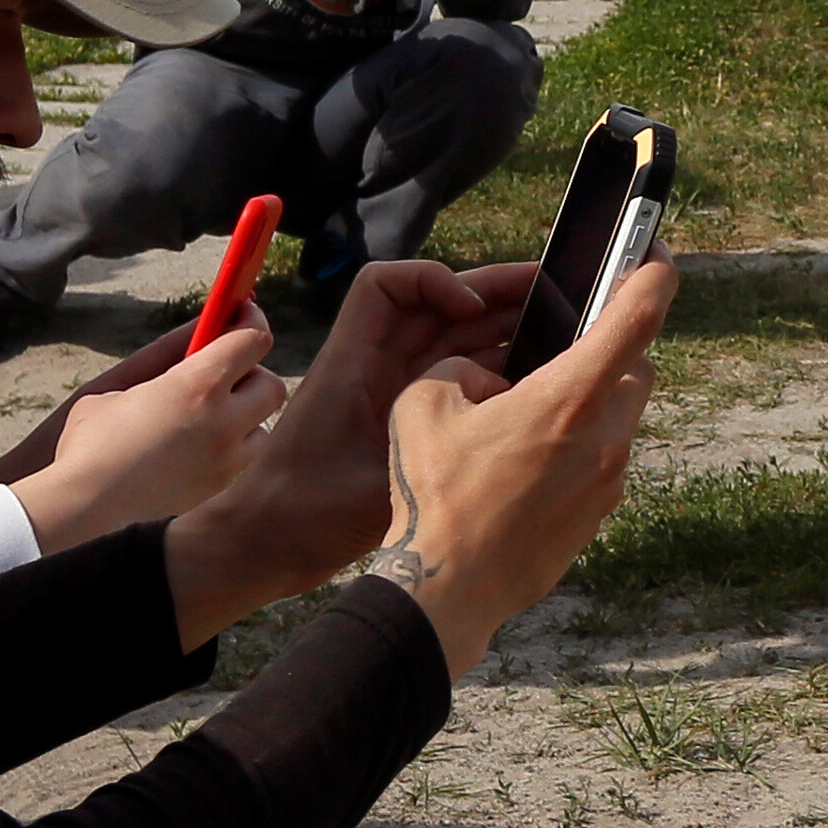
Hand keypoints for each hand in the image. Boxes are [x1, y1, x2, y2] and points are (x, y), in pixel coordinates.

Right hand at [2, 317, 277, 549]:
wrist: (84, 510)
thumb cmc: (91, 443)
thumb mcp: (116, 389)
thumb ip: (162, 363)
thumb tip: (195, 341)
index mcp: (196, 385)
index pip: (252, 339)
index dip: (252, 320)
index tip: (243, 313)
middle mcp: (224, 421)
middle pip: (271, 384)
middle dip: (252, 374)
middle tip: (225, 374)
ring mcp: (227, 461)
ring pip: (264, 427)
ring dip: (247, 417)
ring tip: (212, 418)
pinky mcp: (220, 491)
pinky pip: (244, 462)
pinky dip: (232, 450)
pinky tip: (200, 450)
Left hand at [159, 255, 522, 647]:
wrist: (266, 546)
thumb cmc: (304, 514)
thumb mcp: (371, 483)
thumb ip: (428, 447)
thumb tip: (500, 415)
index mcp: (352, 362)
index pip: (386, 286)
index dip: (434, 281)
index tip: (471, 310)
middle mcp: (372, 366)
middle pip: (434, 306)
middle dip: (491, 295)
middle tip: (556, 296)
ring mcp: (390, 392)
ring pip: (450, 340)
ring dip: (499, 330)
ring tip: (561, 332)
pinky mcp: (403, 419)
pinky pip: (452, 377)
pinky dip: (489, 370)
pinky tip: (528, 385)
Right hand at [369, 252, 665, 672]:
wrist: (448, 588)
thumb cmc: (434, 493)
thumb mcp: (425, 404)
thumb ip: (463, 368)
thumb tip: (490, 378)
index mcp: (569, 397)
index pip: (637, 316)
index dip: (652, 273)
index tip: (654, 252)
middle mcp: (605, 436)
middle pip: (635, 367)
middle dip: (609, 349)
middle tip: (564, 348)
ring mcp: (609, 480)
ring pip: (620, 416)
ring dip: (590, 402)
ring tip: (531, 413)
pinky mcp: (600, 514)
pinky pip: (602, 459)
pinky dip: (578, 446)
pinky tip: (527, 462)